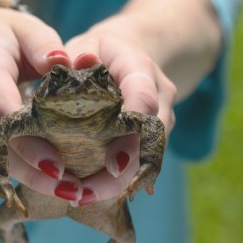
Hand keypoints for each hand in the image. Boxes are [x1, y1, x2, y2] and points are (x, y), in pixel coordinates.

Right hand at [0, 7, 87, 196]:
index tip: (58, 166)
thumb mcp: (28, 28)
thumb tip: (62, 64)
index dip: (28, 142)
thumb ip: (44, 45)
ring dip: (29, 178)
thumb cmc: (9, 34)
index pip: (1, 111)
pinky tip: (54, 182)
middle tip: (71, 191)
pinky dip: (23, 171)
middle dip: (32, 173)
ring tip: (68, 192)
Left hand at [65, 13, 176, 203]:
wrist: (130, 56)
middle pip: (151, 138)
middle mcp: (159, 94)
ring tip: (82, 198)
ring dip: (118, 182)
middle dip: (123, 170)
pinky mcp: (156, 136)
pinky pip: (143, 161)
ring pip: (150, 156)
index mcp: (140, 67)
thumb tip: (79, 61)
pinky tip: (91, 193)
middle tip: (85, 193)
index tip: (112, 161)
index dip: (131, 129)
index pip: (144, 97)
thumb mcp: (87, 44)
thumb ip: (82, 53)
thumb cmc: (99, 51)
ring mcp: (162, 117)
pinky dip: (119, 179)